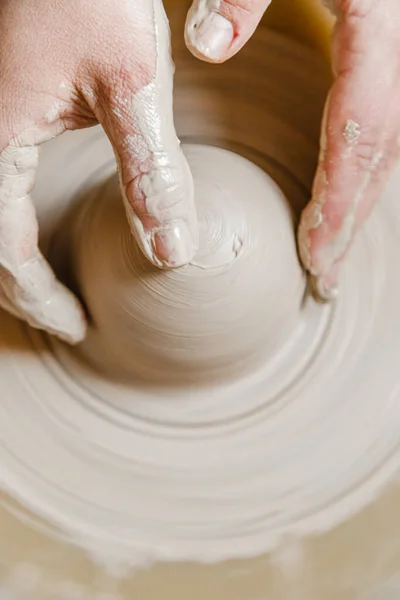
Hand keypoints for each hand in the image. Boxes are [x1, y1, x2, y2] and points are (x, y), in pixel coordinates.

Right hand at [0, 0, 196, 342]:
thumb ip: (150, 172)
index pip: (6, 255)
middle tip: (66, 317)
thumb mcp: (129, 85)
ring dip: (17, 259)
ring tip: (54, 286)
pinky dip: (18, 219)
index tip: (79, 327)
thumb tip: (172, 252)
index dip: (43, 300)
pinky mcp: (2, 108)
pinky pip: (0, 181)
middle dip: (25, 290)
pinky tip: (43, 221)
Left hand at [185, 0, 399, 298]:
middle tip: (326, 280)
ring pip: (389, 149)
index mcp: (379, 22)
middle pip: (382, 155)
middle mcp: (398, 49)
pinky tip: (343, 202)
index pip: (360, 129)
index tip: (315, 253)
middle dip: (352, 223)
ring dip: (360, 208)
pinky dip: (362, 174)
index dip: (340, 198)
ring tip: (332, 257)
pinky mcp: (393, 62)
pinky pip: (383, 128)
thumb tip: (205, 45)